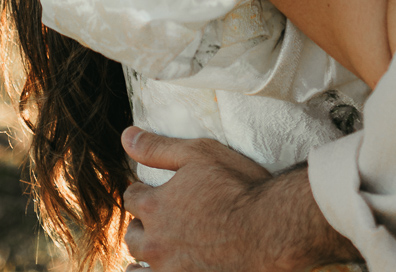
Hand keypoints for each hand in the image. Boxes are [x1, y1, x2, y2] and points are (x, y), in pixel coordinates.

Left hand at [120, 127, 355, 270]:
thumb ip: (158, 148)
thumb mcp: (199, 153)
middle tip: (151, 219)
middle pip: (132, 235)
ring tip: (154, 250)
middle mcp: (156, 243)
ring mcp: (170, 270)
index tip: (147, 189)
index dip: (140, 190)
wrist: (269, 228)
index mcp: (155, 207)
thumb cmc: (237, 186)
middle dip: (139, 224)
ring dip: (142, 257)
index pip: (132, 198)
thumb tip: (126, 137)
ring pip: (137, 267)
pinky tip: (164, 268)